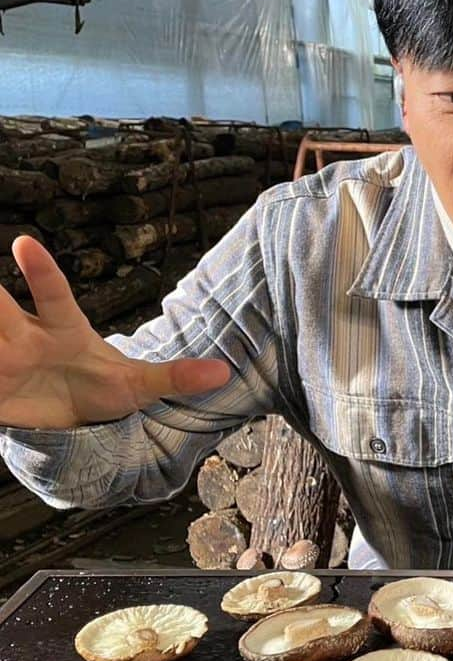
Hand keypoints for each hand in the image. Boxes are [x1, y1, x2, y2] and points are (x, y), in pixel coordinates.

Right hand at [0, 236, 229, 428]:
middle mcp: (23, 336)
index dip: (41, 272)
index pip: (53, 296)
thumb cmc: (103, 389)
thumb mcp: (139, 387)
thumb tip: (223, 374)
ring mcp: (2, 360)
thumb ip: (175, 377)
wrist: (74, 417)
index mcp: (62, 330)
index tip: (23, 242)